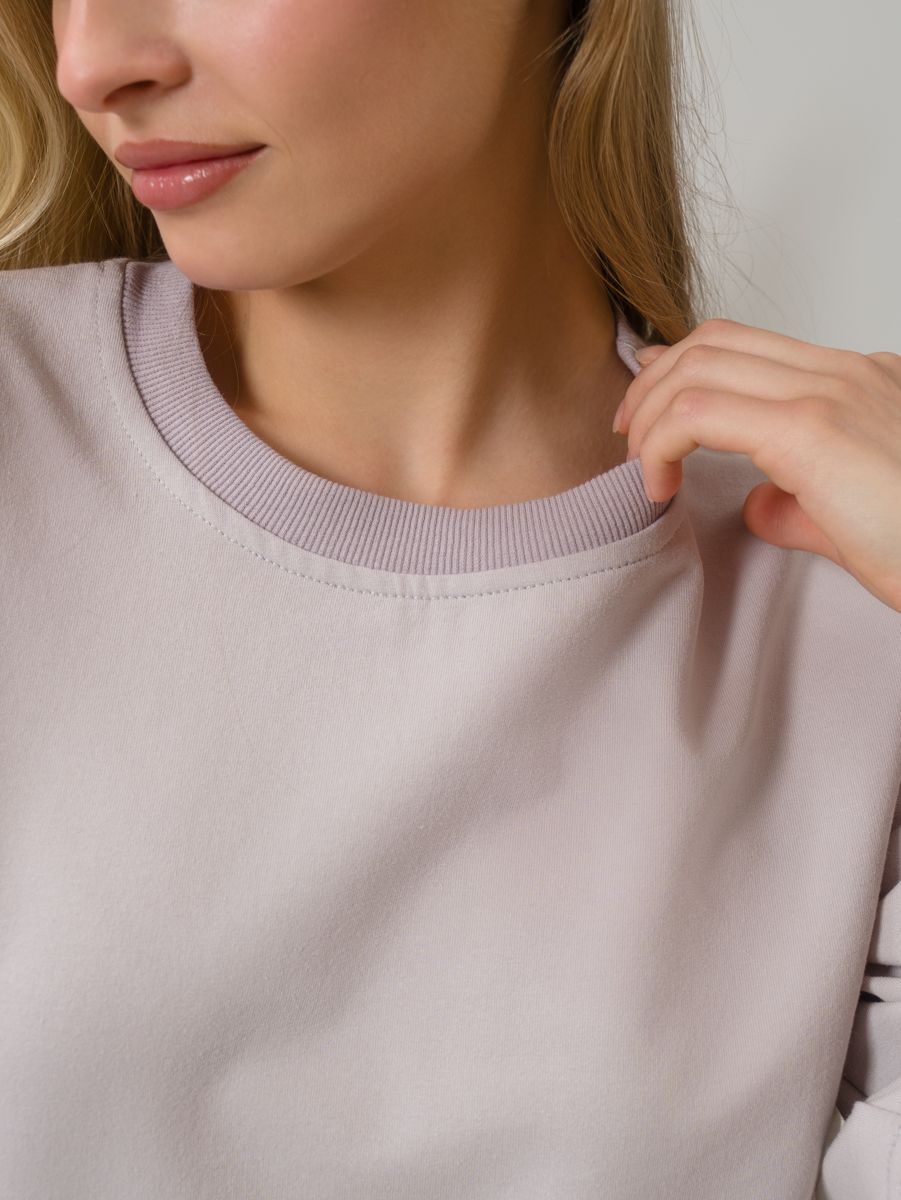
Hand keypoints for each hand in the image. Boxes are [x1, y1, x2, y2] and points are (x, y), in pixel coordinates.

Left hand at [612, 318, 900, 612]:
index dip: (682, 367)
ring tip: (638, 466)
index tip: (649, 404)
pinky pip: (698, 412)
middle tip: (628, 436)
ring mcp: (830, 393)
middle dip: (652, 386)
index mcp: (860, 382)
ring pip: (698, 365)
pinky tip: (656, 485)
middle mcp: (845, 373)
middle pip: (714, 341)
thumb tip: (758, 505)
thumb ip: (798, 503)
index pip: (748, 346)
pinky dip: (658, 443)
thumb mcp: (852, 520)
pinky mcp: (811, 431)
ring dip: (649, 414)